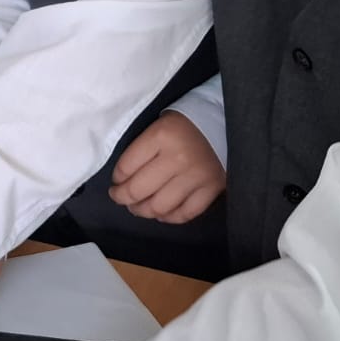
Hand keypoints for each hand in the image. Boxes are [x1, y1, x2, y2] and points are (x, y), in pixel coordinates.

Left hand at [110, 111, 225, 222]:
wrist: (223, 123)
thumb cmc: (184, 125)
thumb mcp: (157, 126)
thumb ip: (140, 150)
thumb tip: (122, 180)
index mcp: (161, 135)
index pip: (126, 167)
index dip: (116, 178)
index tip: (116, 181)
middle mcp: (178, 158)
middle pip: (139, 190)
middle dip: (122, 197)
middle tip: (119, 197)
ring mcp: (197, 176)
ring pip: (159, 206)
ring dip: (143, 211)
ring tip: (138, 207)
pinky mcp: (212, 189)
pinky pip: (184, 213)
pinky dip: (169, 217)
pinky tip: (161, 212)